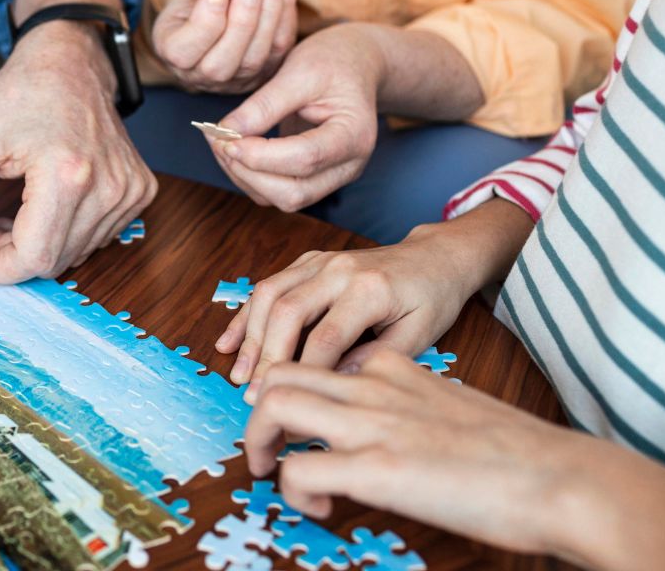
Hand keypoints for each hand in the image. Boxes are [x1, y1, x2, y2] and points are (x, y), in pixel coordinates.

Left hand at [0, 23, 156, 282]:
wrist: (68, 63)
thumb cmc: (16, 96)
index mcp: (67, 174)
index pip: (35, 257)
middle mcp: (108, 187)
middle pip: (56, 260)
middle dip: (14, 253)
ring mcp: (129, 190)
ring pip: (77, 253)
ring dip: (40, 242)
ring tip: (18, 207)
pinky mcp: (140, 190)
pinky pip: (97, 236)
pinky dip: (67, 230)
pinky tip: (48, 201)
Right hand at [151, 0, 296, 93]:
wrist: (217, 15)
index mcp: (175, 55)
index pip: (184, 51)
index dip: (205, 21)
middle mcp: (204, 76)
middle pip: (222, 63)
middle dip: (241, 21)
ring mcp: (237, 79)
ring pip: (256, 57)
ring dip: (269, 13)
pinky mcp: (267, 70)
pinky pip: (280, 45)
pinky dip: (286, 9)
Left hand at [210, 24, 384, 211]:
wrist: (355, 65)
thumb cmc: (333, 62)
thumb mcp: (300, 70)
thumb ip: (265, 104)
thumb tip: (227, 132)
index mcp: (354, 135)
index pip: (306, 158)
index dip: (262, 155)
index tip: (228, 139)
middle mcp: (348, 165)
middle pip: (295, 193)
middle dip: (250, 173)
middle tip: (219, 142)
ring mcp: (332, 177)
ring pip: (283, 199)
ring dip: (245, 177)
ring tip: (221, 143)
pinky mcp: (313, 178)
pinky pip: (277, 193)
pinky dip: (250, 177)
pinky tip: (233, 150)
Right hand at [216, 232, 475, 391]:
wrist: (435, 256)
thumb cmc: (431, 299)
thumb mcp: (420, 334)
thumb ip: (376, 358)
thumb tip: (331, 383)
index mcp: (370, 289)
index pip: (326, 337)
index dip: (305, 375)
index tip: (294, 409)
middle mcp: (338, 269)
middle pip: (288, 312)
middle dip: (267, 357)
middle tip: (254, 396)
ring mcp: (319, 261)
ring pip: (269, 295)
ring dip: (251, 338)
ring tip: (238, 375)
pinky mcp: (308, 261)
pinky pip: (268, 285)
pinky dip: (246, 315)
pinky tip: (228, 343)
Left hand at [244, 354, 664, 570]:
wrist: (560, 477)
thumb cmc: (515, 453)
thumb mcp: (448, 407)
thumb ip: (407, 407)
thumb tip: (381, 436)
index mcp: (393, 368)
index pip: (316, 359)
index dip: (293, 391)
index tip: (298, 428)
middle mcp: (373, 386)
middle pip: (280, 373)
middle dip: (257, 411)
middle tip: (266, 449)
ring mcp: (372, 423)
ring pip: (273, 405)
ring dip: (258, 442)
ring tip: (272, 472)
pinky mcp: (376, 468)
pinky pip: (299, 471)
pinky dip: (295, 493)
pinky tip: (322, 509)